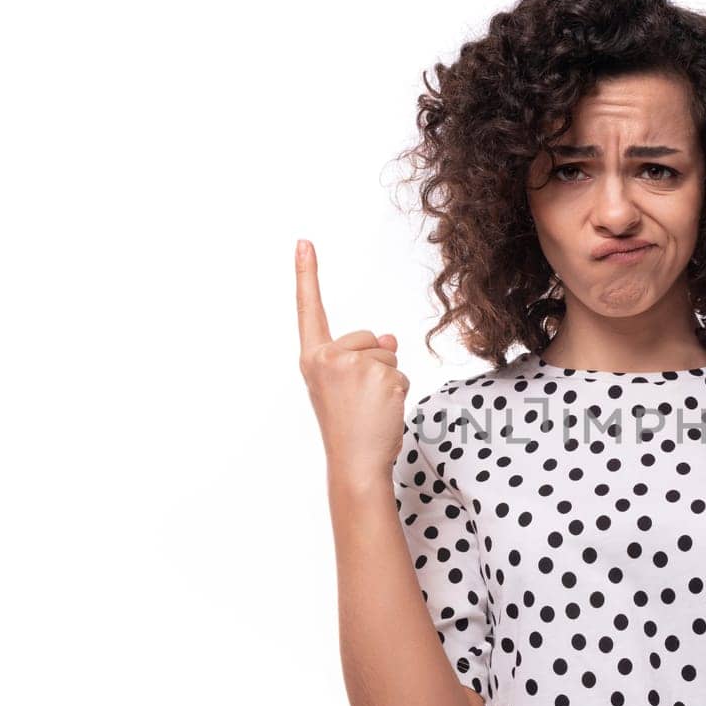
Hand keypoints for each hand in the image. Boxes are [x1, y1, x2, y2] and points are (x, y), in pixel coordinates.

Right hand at [296, 239, 409, 483]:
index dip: (307, 275)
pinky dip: (400, 394)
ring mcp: (353, 365)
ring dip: (388, 382)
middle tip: (361, 402)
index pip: (309, 310)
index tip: (304, 242)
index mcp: (313, 359)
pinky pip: (401, 374)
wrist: (355, 463)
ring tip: (370, 409)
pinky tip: (383, 412)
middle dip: (375, 365)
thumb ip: (360, 358)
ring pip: (388, 357)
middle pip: (368, 339)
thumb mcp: (347, 387)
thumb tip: (390, 338)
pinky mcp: (379, 375)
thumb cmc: (349, 429)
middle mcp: (327, 357)